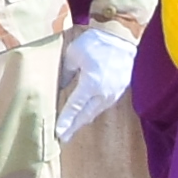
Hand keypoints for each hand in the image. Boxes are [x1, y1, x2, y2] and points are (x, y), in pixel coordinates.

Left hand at [53, 22, 135, 144]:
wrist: (120, 38)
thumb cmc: (94, 44)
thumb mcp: (73, 55)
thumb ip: (65, 74)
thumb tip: (59, 87)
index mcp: (91, 84)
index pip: (74, 107)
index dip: (65, 121)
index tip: (57, 133)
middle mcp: (103, 93)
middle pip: (85, 115)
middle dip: (73, 128)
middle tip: (62, 139)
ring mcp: (112, 94)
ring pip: (94, 112)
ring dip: (82, 122)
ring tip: (70, 130)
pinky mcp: (118, 92)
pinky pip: (101, 106)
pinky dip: (91, 113)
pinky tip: (84, 116)